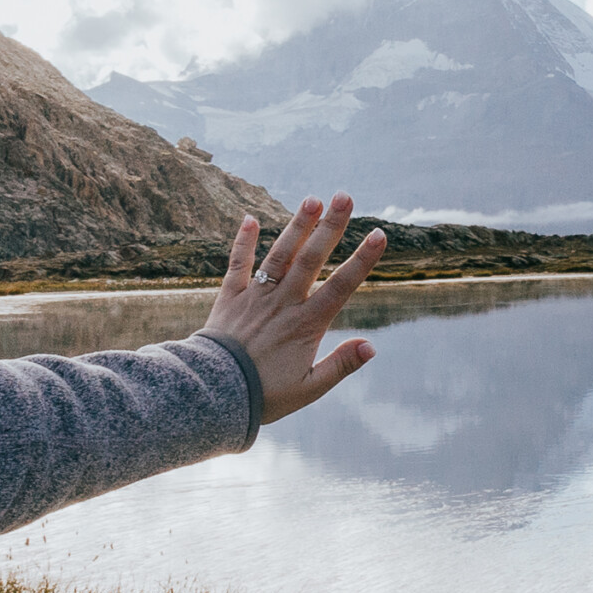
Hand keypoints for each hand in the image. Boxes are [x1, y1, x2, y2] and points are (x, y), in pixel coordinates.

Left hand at [201, 194, 387, 423]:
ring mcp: (255, 297)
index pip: (341, 286)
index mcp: (307, 325)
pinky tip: (250, 218)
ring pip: (279, 255)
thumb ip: (340, 365)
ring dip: (296, 226)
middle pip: (312, 259)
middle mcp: (283, 304)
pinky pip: (237, 265)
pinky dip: (243, 242)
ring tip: (312, 199)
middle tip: (346, 196)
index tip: (378, 234)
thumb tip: (371, 347)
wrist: (214, 394)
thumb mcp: (309, 389)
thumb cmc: (265, 395)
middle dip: (330, 226)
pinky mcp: (229, 298)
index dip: (362, 259)